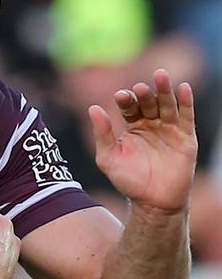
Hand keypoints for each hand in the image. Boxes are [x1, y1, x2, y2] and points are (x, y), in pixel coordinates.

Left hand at [88, 69, 197, 211]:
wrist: (152, 203)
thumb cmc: (128, 180)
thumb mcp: (108, 158)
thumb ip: (102, 134)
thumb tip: (92, 108)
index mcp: (132, 126)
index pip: (128, 107)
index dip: (125, 100)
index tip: (120, 96)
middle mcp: (151, 124)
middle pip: (148, 102)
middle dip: (144, 94)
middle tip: (139, 88)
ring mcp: (169, 129)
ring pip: (167, 105)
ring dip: (164, 90)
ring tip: (160, 76)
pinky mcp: (186, 138)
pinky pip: (186, 117)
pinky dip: (186, 102)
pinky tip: (183, 88)